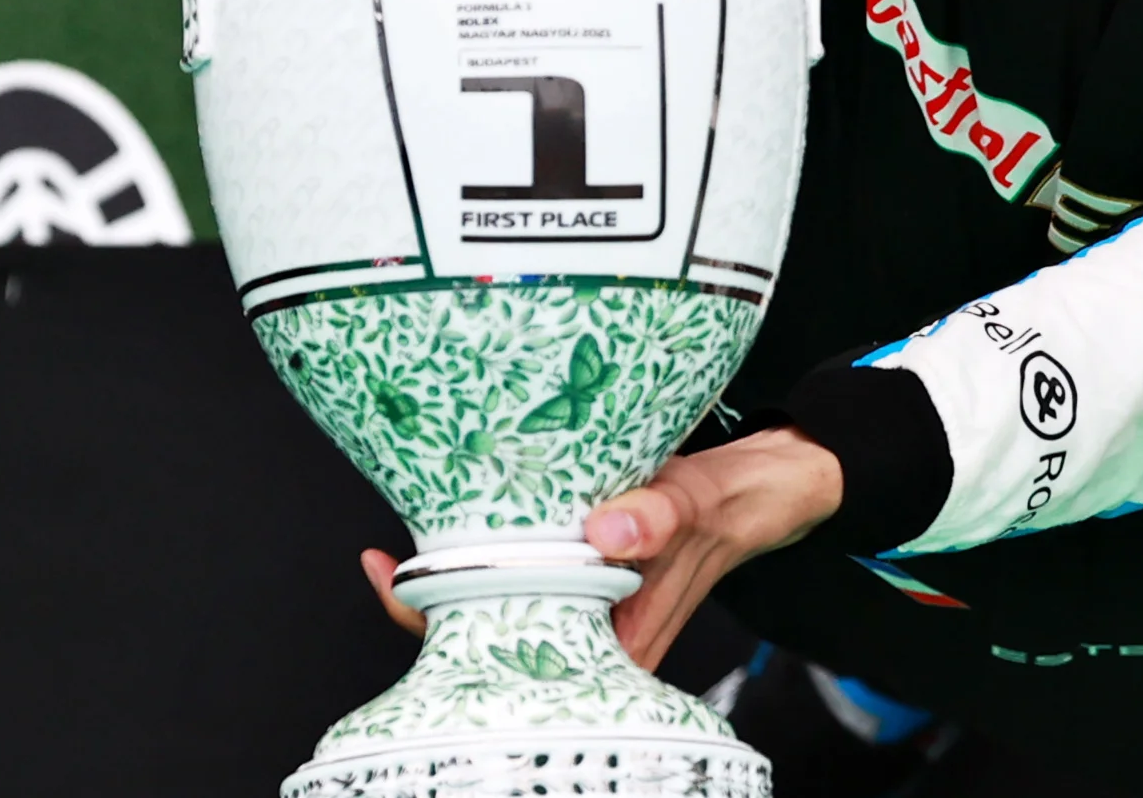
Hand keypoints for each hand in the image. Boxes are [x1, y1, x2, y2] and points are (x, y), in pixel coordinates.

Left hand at [352, 427, 843, 667]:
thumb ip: (657, 517)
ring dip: (455, 574)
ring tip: (405, 541)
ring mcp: (582, 605)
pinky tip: (455, 520)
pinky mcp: (579, 572)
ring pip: (497, 605)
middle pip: (489, 634)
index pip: (512, 652)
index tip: (398, 580)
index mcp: (615, 643)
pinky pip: (517, 571)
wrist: (758, 491)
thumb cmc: (727, 506)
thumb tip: (609, 532)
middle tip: (384, 559)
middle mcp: (590, 634)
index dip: (443, 626)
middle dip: (430, 602)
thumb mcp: (695, 502)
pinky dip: (486, 547)